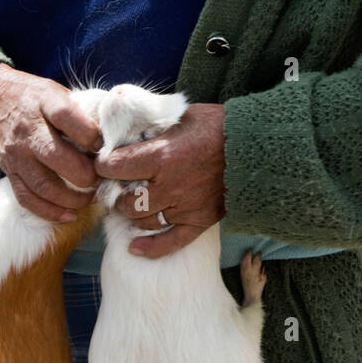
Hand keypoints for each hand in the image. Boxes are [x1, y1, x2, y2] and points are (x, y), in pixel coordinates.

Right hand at [0, 64, 102, 223]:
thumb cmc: (35, 99)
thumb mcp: (57, 92)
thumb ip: (80, 111)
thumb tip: (113, 134)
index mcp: (45, 103)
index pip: (65, 116)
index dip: (88, 133)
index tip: (103, 145)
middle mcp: (28, 130)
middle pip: (54, 155)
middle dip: (83, 173)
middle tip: (101, 179)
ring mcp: (17, 154)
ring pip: (42, 183)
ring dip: (71, 198)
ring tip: (90, 198)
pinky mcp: (10, 172)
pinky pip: (27, 198)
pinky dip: (49, 212)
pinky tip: (69, 215)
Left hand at [94, 103, 224, 258]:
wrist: (258, 147)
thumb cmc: (220, 125)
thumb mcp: (182, 115)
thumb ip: (153, 122)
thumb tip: (126, 120)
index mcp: (162, 156)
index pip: (115, 167)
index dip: (104, 164)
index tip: (103, 162)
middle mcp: (170, 186)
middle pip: (126, 200)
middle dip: (115, 193)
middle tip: (114, 186)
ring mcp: (185, 207)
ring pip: (143, 221)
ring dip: (132, 214)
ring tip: (130, 204)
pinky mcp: (200, 221)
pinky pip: (171, 242)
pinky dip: (151, 248)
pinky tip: (135, 247)